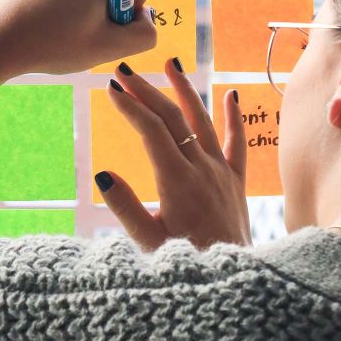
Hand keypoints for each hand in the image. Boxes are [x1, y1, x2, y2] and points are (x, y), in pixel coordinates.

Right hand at [94, 58, 250, 249]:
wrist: (233, 278)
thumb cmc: (187, 262)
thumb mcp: (148, 242)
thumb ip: (125, 208)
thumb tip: (103, 174)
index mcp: (177, 181)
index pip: (152, 131)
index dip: (131, 107)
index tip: (112, 88)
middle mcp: (202, 168)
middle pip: (173, 118)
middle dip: (147, 91)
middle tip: (124, 71)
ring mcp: (221, 172)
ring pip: (203, 121)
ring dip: (185, 90)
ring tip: (171, 63)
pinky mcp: (236, 181)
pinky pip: (237, 143)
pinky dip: (234, 117)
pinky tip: (231, 94)